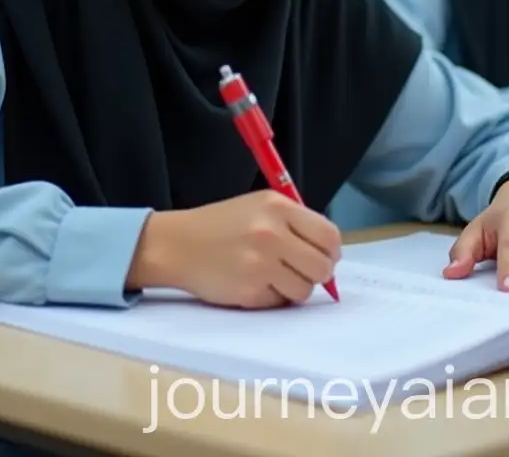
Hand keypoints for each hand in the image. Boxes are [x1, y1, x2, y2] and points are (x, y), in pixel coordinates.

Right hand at [127, 191, 340, 308]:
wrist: (177, 244)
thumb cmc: (221, 224)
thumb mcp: (259, 207)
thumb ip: (294, 223)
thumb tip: (328, 252)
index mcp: (278, 207)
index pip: (329, 235)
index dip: (331, 251)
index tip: (324, 257)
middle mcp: (272, 233)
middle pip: (322, 267)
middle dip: (317, 274)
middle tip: (301, 270)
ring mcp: (261, 264)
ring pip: (304, 290)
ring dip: (293, 287)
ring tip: (272, 275)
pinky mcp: (249, 292)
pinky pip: (280, 302)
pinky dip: (272, 297)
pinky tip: (253, 282)